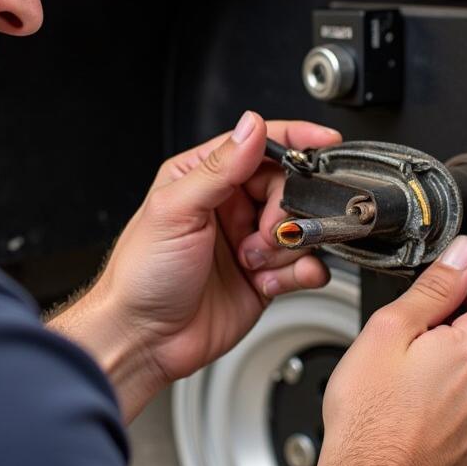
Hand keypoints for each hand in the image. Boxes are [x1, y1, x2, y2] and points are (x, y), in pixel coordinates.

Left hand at [85, 111, 340, 400]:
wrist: (143, 339)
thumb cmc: (141, 274)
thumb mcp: (175, 210)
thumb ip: (219, 168)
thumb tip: (251, 126)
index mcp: (204, 178)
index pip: (259, 146)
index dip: (296, 141)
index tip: (325, 142)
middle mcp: (229, 206)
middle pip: (289, 187)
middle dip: (286, 210)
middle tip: (266, 232)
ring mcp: (249, 241)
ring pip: (301, 228)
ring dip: (288, 247)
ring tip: (254, 263)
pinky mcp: (265, 276)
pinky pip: (304, 265)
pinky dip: (299, 272)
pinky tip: (271, 280)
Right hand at [318, 235, 466, 465]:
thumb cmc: (371, 418)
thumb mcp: (389, 331)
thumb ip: (435, 287)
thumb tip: (463, 255)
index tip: (445, 298)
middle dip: (462, 331)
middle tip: (416, 345)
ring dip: (462, 368)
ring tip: (414, 383)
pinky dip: (462, 401)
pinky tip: (422, 408)